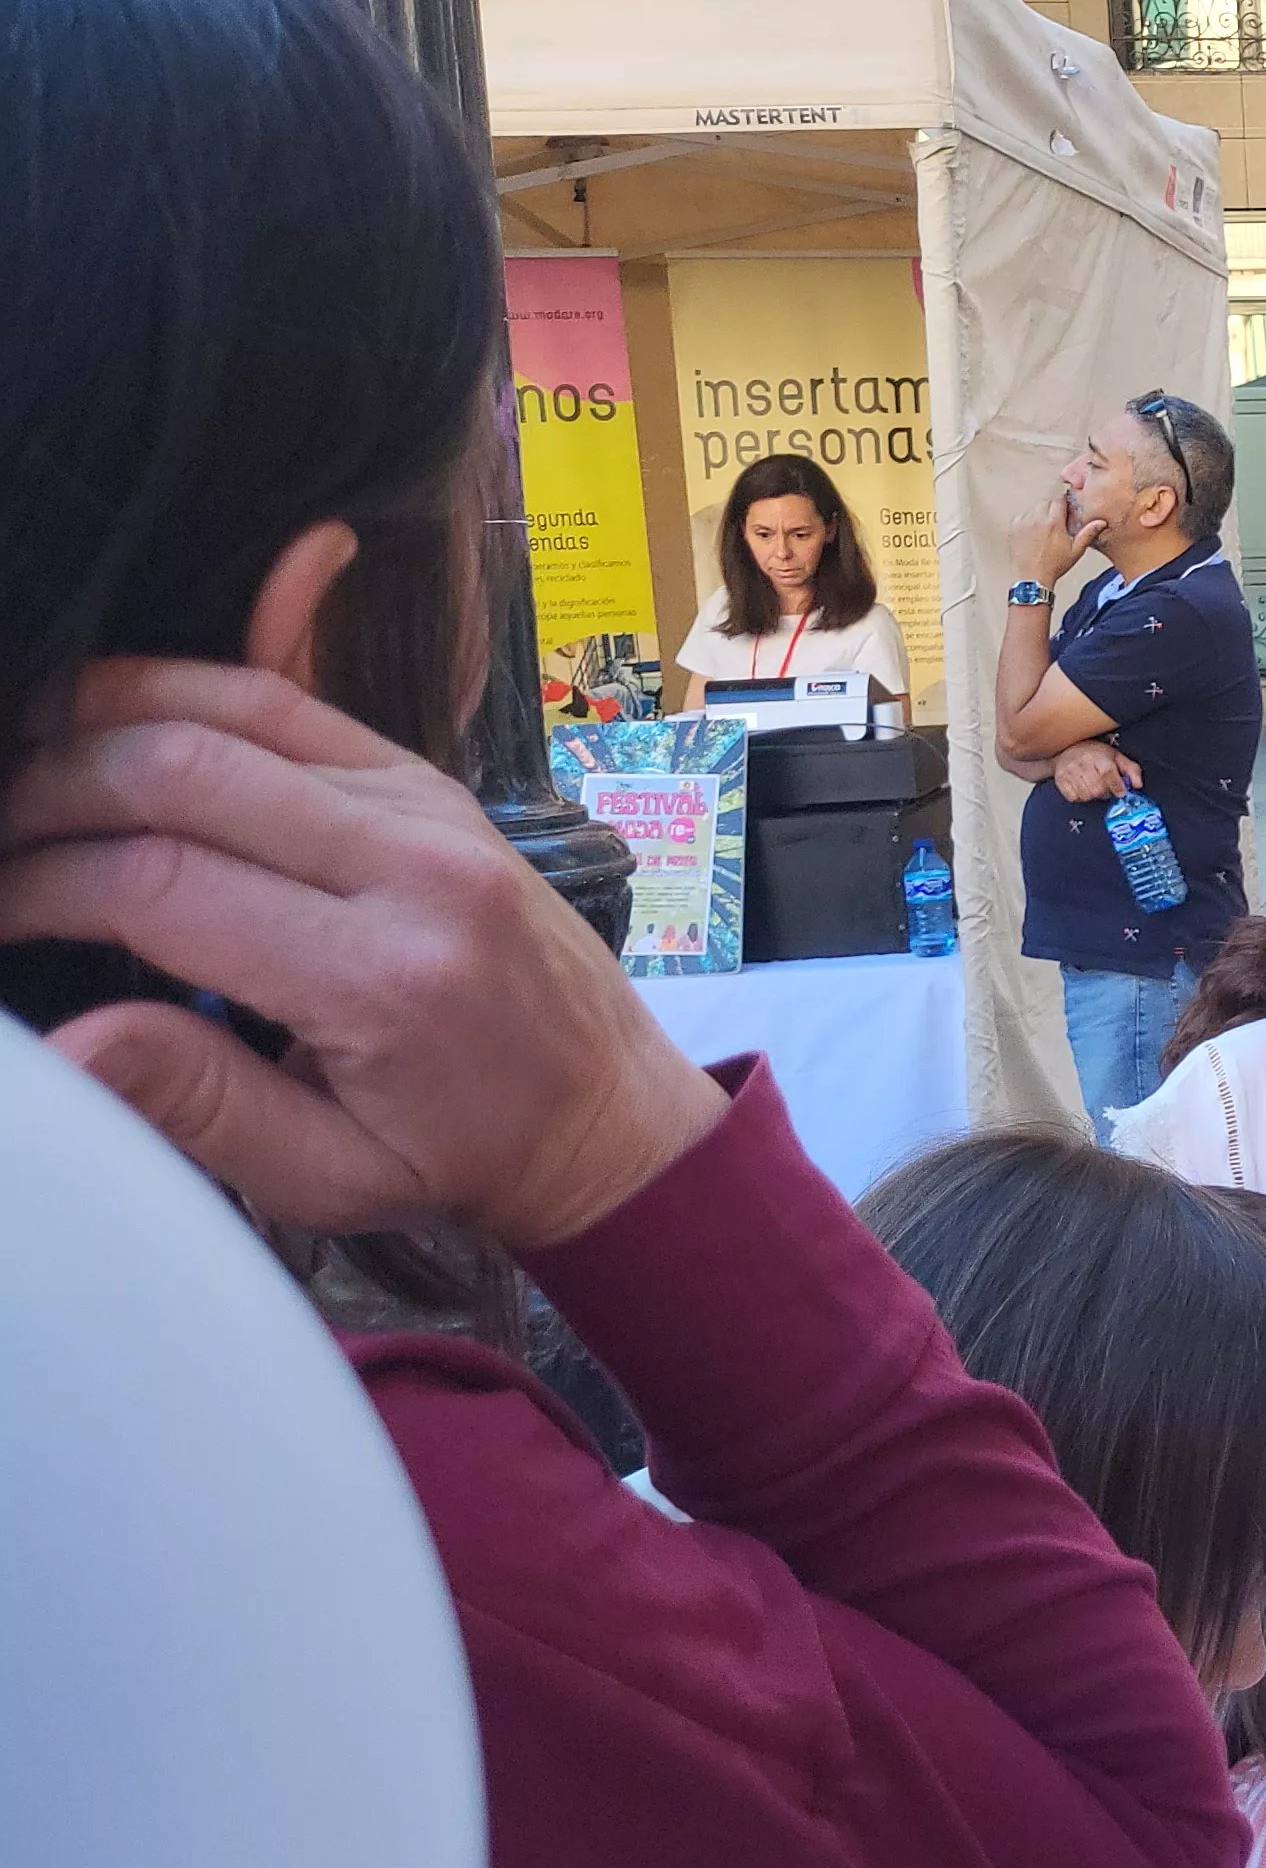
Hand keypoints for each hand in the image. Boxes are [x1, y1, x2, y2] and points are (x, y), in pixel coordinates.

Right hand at [0, 661, 729, 1250]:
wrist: (606, 1109)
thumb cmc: (461, 1152)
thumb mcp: (329, 1176)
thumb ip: (197, 1107)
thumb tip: (66, 1044)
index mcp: (382, 975)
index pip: (162, 883)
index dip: (39, 887)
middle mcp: (412, 866)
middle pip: (181, 769)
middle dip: (48, 789)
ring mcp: (428, 805)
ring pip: (232, 708)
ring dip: (100, 721)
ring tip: (22, 774)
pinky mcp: (429, 780)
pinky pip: (290, 700)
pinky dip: (183, 692)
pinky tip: (105, 718)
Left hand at [1011, 485, 1107, 590]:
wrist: (1032, 578)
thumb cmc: (1053, 566)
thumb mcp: (1076, 551)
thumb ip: (1088, 533)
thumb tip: (1100, 522)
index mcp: (1054, 522)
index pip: (1059, 500)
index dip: (1064, 505)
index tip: (1065, 511)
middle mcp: (1038, 519)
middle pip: (1046, 502)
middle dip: (1052, 510)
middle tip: (1055, 525)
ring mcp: (1024, 522)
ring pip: (1034, 508)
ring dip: (1039, 515)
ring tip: (1043, 531)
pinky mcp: (1014, 527)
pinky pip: (1022, 516)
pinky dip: (1027, 521)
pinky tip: (1032, 534)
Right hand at [1048, 739, 1140, 802]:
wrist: (1069, 748)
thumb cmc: (1096, 754)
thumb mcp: (1117, 758)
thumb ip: (1132, 770)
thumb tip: (1138, 785)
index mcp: (1098, 756)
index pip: (1107, 773)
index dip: (1116, 785)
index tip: (1121, 792)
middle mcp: (1082, 763)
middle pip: (1097, 789)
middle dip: (1105, 792)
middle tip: (1105, 787)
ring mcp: (1069, 771)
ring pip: (1086, 795)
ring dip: (1093, 795)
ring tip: (1093, 785)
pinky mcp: (1060, 779)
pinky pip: (1074, 798)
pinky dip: (1080, 796)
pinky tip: (1083, 787)